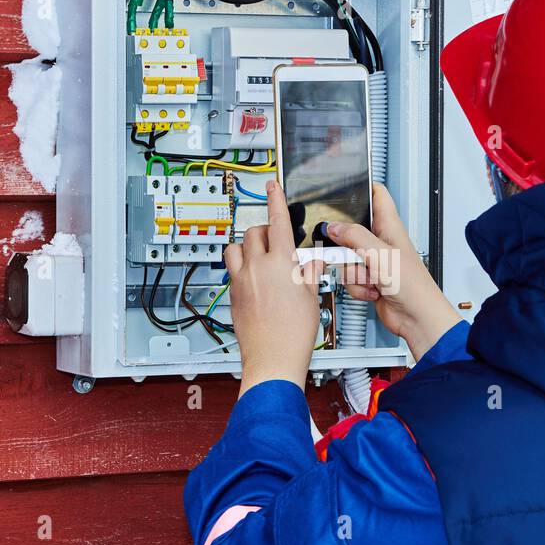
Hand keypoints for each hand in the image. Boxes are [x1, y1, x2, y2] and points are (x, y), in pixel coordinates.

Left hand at [225, 180, 324, 396]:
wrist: (273, 359)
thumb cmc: (294, 334)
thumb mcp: (312, 298)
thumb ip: (310, 274)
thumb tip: (312, 263)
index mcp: (281, 263)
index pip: (277, 221)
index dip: (274, 199)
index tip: (270, 185)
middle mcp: (257, 268)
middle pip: (254, 232)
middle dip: (265, 232)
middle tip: (277, 242)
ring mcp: (241, 281)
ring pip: (235, 248)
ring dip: (246, 246)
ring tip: (259, 257)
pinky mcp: (232, 295)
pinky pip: (232, 270)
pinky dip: (241, 267)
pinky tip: (255, 280)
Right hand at [329, 184, 461, 361]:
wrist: (416, 317)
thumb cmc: (412, 285)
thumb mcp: (379, 253)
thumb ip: (353, 236)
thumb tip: (333, 227)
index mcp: (389, 227)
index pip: (377, 196)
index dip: (364, 187)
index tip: (347, 186)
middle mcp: (381, 243)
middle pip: (350, 231)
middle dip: (345, 246)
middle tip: (349, 254)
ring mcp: (374, 263)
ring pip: (346, 258)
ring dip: (353, 272)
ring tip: (369, 278)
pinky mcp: (369, 281)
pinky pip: (350, 278)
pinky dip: (358, 287)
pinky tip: (372, 291)